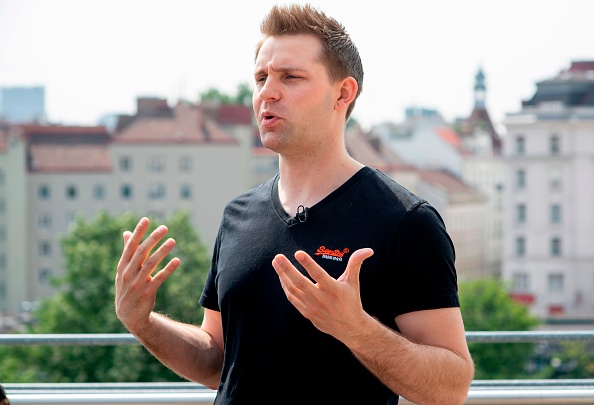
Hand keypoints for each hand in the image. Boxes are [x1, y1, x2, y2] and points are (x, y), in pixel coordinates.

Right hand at [115, 217, 179, 334]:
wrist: (128, 315)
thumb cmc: (127, 288)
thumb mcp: (124, 270)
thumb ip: (127, 251)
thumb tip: (127, 232)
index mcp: (123, 266)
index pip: (130, 246)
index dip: (138, 232)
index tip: (146, 219)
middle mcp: (129, 274)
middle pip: (142, 252)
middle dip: (153, 238)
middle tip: (164, 227)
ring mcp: (138, 284)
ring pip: (151, 264)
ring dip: (163, 251)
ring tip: (173, 240)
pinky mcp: (148, 292)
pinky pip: (160, 278)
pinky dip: (168, 269)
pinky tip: (177, 260)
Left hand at [272, 248, 373, 340]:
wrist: (349, 328)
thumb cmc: (351, 301)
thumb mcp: (354, 282)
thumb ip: (356, 264)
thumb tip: (368, 250)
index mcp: (334, 290)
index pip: (319, 275)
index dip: (308, 264)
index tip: (298, 253)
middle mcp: (321, 299)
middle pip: (300, 283)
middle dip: (287, 269)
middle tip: (277, 257)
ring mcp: (312, 307)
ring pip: (293, 290)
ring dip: (283, 276)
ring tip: (276, 262)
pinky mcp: (306, 313)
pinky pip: (292, 298)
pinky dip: (285, 287)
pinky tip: (281, 276)